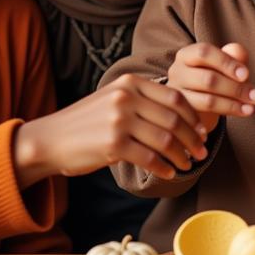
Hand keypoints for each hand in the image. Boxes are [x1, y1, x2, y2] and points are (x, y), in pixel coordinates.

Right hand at [13, 74, 208, 186]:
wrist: (52, 139)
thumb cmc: (88, 122)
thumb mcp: (115, 98)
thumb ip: (143, 100)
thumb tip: (181, 116)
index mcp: (130, 82)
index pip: (175, 97)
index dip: (193, 116)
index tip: (202, 131)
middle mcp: (126, 97)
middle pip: (174, 118)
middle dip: (192, 138)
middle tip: (202, 151)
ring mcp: (119, 120)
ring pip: (165, 139)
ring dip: (181, 155)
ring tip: (187, 164)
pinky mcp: (113, 144)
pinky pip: (149, 157)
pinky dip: (163, 167)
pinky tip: (168, 173)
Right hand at [166, 42, 254, 132]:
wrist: (195, 103)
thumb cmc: (212, 76)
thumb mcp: (223, 64)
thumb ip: (232, 55)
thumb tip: (239, 52)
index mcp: (186, 55)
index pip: (204, 52)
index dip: (226, 62)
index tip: (246, 74)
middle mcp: (177, 73)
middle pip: (207, 78)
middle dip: (235, 88)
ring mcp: (177, 95)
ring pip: (207, 100)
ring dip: (233, 104)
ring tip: (252, 107)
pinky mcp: (181, 115)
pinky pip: (205, 116)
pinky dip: (226, 113)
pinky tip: (242, 113)